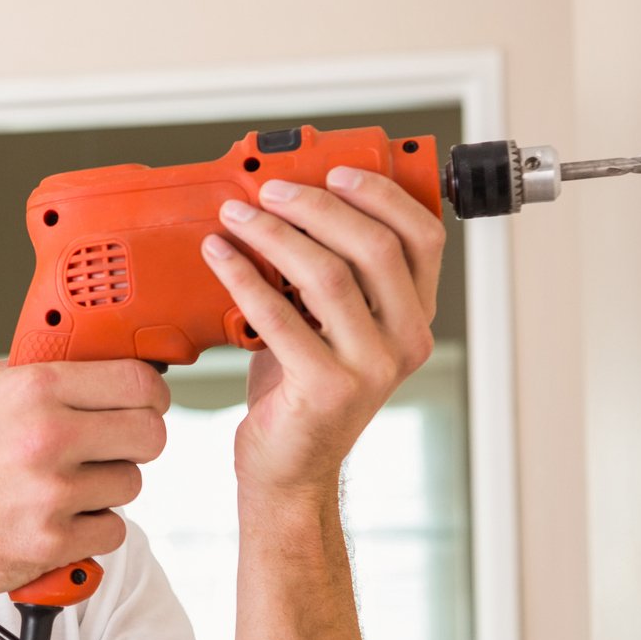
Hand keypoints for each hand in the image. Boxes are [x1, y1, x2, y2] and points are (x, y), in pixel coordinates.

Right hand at [0, 358, 170, 597]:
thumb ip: (44, 375)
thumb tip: (103, 369)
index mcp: (34, 389)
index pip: (137, 382)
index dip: (151, 395)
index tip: (146, 404)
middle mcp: (47, 437)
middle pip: (150, 434)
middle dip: (138, 441)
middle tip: (114, 448)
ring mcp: (52, 494)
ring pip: (131, 484)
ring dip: (107, 488)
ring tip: (65, 486)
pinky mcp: (53, 542)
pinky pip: (113, 530)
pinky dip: (93, 528)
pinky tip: (58, 518)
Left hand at [200, 166, 444, 499]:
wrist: (288, 468)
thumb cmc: (303, 392)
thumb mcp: (328, 326)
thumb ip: (330, 274)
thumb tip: (292, 204)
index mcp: (414, 317)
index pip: (422, 237)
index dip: (381, 195)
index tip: (336, 171)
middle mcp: (404, 341)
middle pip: (374, 247)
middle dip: (316, 205)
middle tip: (269, 189)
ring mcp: (370, 367)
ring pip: (327, 275)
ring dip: (274, 234)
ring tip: (235, 216)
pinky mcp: (327, 388)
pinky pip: (279, 315)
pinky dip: (243, 276)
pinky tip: (218, 255)